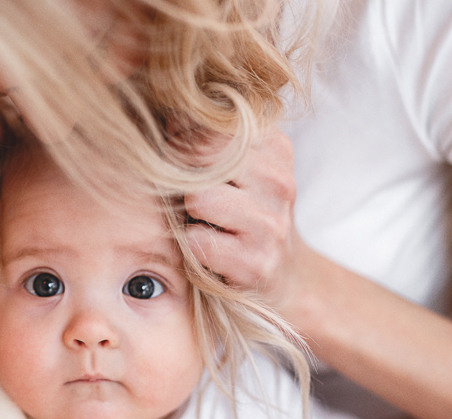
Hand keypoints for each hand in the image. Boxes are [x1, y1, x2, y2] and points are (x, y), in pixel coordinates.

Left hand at [183, 128, 300, 305]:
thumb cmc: (247, 214)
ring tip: (203, 223)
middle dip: (182, 177)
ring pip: (198, 198)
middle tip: (190, 197)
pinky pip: (197, 241)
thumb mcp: (242, 167)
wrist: (285, 273)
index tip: (183, 161)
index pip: (209, 126)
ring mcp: (270, 224)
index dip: (181, 141)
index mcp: (275, 148)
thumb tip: (165, 113)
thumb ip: (210, 138)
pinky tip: (209, 249)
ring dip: (188, 214)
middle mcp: (278, 182)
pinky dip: (192, 247)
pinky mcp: (256, 263)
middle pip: (199, 157)